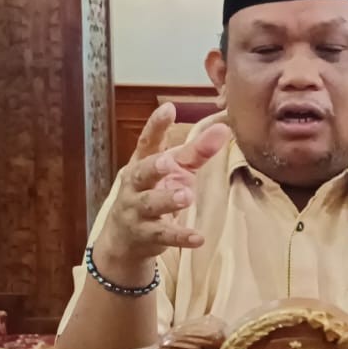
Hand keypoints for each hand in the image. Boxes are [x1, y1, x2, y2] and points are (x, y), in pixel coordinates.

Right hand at [97, 103, 231, 273]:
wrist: (124, 239)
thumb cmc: (153, 194)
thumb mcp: (173, 172)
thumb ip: (196, 152)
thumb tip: (223, 129)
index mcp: (141, 164)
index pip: (147, 142)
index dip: (156, 126)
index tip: (169, 109)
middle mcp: (135, 185)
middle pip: (141, 173)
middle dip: (154, 167)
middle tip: (170, 163)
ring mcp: (137, 211)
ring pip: (150, 204)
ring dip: (168, 199)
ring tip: (187, 196)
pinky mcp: (145, 236)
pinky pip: (163, 236)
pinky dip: (181, 236)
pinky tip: (198, 238)